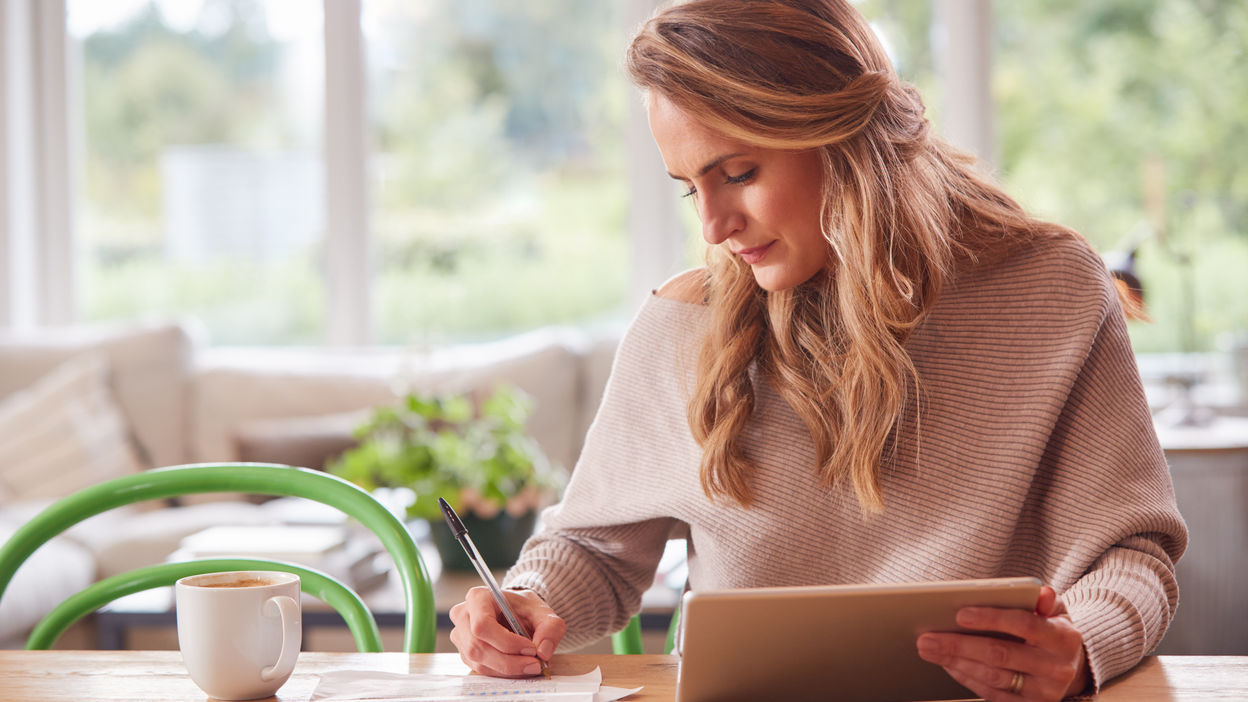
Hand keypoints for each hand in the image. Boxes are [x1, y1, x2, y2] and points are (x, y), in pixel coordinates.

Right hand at [448, 586, 565, 677]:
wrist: (517, 613)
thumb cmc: (526, 609)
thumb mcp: (543, 612)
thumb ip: (550, 628)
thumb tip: (543, 652)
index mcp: (477, 598)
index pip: (482, 625)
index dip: (506, 642)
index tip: (531, 648)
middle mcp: (463, 616)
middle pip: (478, 647)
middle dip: (509, 661)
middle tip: (535, 664)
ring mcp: (461, 636)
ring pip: (479, 662)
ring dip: (508, 669)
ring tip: (531, 665)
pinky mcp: (465, 653)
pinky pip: (481, 670)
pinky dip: (503, 673)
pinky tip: (519, 667)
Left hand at [916, 585, 1089, 700]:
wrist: (1072, 668)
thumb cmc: (1051, 630)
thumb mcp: (1056, 610)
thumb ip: (1046, 599)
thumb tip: (1041, 593)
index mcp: (1063, 637)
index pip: (1025, 624)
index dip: (992, 619)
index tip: (959, 614)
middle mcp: (1056, 668)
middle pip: (1000, 655)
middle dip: (959, 645)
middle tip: (926, 637)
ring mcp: (1044, 691)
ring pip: (992, 677)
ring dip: (956, 663)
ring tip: (929, 649)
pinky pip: (992, 694)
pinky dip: (966, 678)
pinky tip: (948, 665)